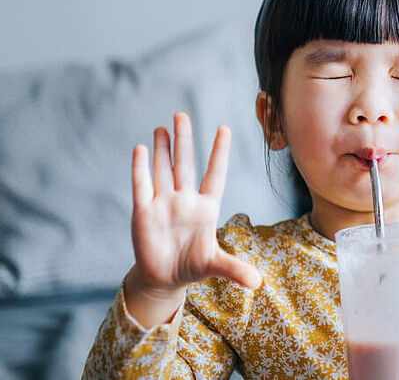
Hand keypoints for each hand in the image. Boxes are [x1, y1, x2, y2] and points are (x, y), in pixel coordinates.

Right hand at [122, 113, 262, 325]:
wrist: (164, 277)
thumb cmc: (192, 266)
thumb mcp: (216, 266)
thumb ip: (235, 270)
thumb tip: (258, 284)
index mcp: (206, 208)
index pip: (214, 174)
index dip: (218, 153)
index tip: (224, 128)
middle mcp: (184, 200)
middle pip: (185, 165)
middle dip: (184, 140)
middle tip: (181, 115)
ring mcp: (163, 204)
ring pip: (163, 169)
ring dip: (163, 149)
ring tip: (163, 126)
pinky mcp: (143, 212)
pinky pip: (141, 185)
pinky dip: (140, 168)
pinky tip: (141, 149)